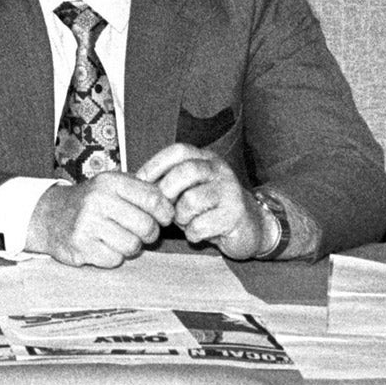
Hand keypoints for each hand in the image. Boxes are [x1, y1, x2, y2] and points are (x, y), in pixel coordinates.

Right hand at [26, 174, 172, 267]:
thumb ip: (141, 190)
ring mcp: (87, 224)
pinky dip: (113, 257)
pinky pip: (114, 260)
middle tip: (142, 233)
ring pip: (132, 246)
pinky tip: (103, 246)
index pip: (154, 199)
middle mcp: (98, 200)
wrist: (50, 215)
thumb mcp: (112, 185)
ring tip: (119, 238)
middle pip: (146, 226)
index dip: (166, 213)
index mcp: (110, 182)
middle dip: (149, 234)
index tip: (164, 218)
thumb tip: (174, 205)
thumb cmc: (92, 202)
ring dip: (130, 247)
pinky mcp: (79, 246)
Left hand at [135, 143, 278, 260]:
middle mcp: (220, 170)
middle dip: (167, 191)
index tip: (141, 181)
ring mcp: (230, 191)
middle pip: (186, 171)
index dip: (156, 164)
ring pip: (192, 200)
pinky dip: (193, 233)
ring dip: (181, 217)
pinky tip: (198, 233)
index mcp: (206, 159)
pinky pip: (202, 225)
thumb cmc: (210, 207)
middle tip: (164, 208)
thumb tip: (134, 182)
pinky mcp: (235, 215)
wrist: (251, 226)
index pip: (178, 151)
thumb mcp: (190, 188)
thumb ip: (169, 182)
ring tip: (185, 222)